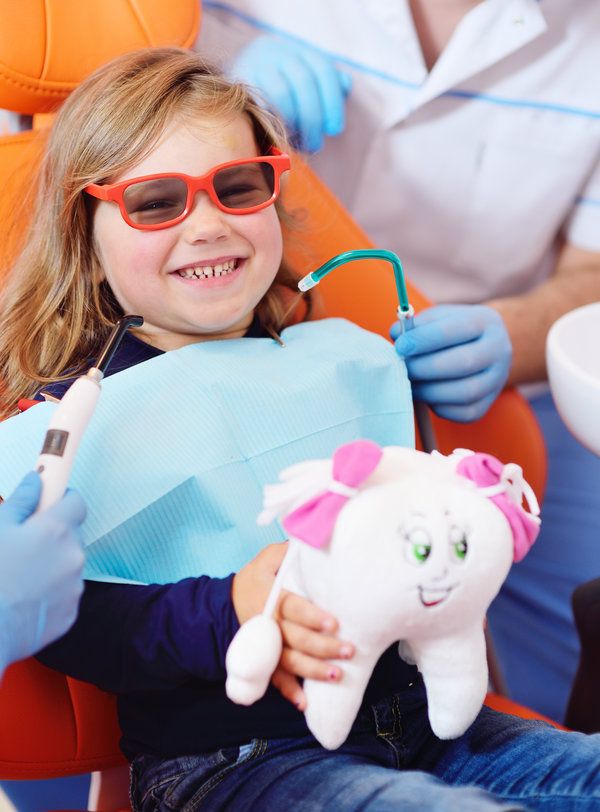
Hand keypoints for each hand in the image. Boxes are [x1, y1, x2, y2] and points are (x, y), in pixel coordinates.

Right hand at [0, 471, 85, 669]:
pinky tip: (25, 597)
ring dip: (52, 564)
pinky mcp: (70, 612)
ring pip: (68, 565)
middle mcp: (73, 556)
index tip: (51, 501)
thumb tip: (35, 479)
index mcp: (57, 530)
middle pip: (72, 535)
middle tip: (24, 544)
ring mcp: (74, 586)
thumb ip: (22, 500)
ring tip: (20, 575)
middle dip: (52, 535)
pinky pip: (65, 593)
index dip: (63, 499)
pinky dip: (51, 592)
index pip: (76, 502)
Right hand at [230, 35, 351, 151]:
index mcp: (295, 49)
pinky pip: (260, 104)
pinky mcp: (236, 82)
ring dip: (295, 123)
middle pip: (304, 81)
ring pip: (283, 92)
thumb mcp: (300, 86)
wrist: (225, 96)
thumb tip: (345, 85)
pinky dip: (274, 124)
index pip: (321, 68)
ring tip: (300, 144)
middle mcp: (274, 50)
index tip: (335, 130)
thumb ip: (324, 85)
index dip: (332, 101)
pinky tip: (280, 138)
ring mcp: (253, 62)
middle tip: (316, 144)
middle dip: (314, 118)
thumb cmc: (274, 96)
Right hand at [232, 543, 353, 709]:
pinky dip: (288, 691)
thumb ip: (289, 552)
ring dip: (311, 671)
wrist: (224, 606)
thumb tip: (316, 538)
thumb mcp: (267, 559)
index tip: (333, 622)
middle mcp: (267, 624)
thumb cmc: (254, 579)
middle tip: (347, 650)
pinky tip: (304, 703)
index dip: (311, 616)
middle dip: (321, 646)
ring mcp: (264, 645)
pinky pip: (275, 679)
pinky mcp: (263, 660)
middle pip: (294, 638)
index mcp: (269, 598)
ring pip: (288, 661)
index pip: (292, 607)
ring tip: (336, 676)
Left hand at [390, 304, 512, 422]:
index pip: (455, 330)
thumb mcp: (439, 318)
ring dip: (430, 391)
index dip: (424, 339)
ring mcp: (496, 380)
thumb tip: (396, 334)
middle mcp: (498, 350)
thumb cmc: (453, 331)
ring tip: (410, 383)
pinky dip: (440, 407)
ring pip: (466, 392)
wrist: (485, 348)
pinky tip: (427, 395)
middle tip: (402, 368)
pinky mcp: (487, 404)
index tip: (401, 346)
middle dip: (424, 368)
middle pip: (463, 363)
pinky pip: (464, 413)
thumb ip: (416, 325)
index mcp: (484, 322)